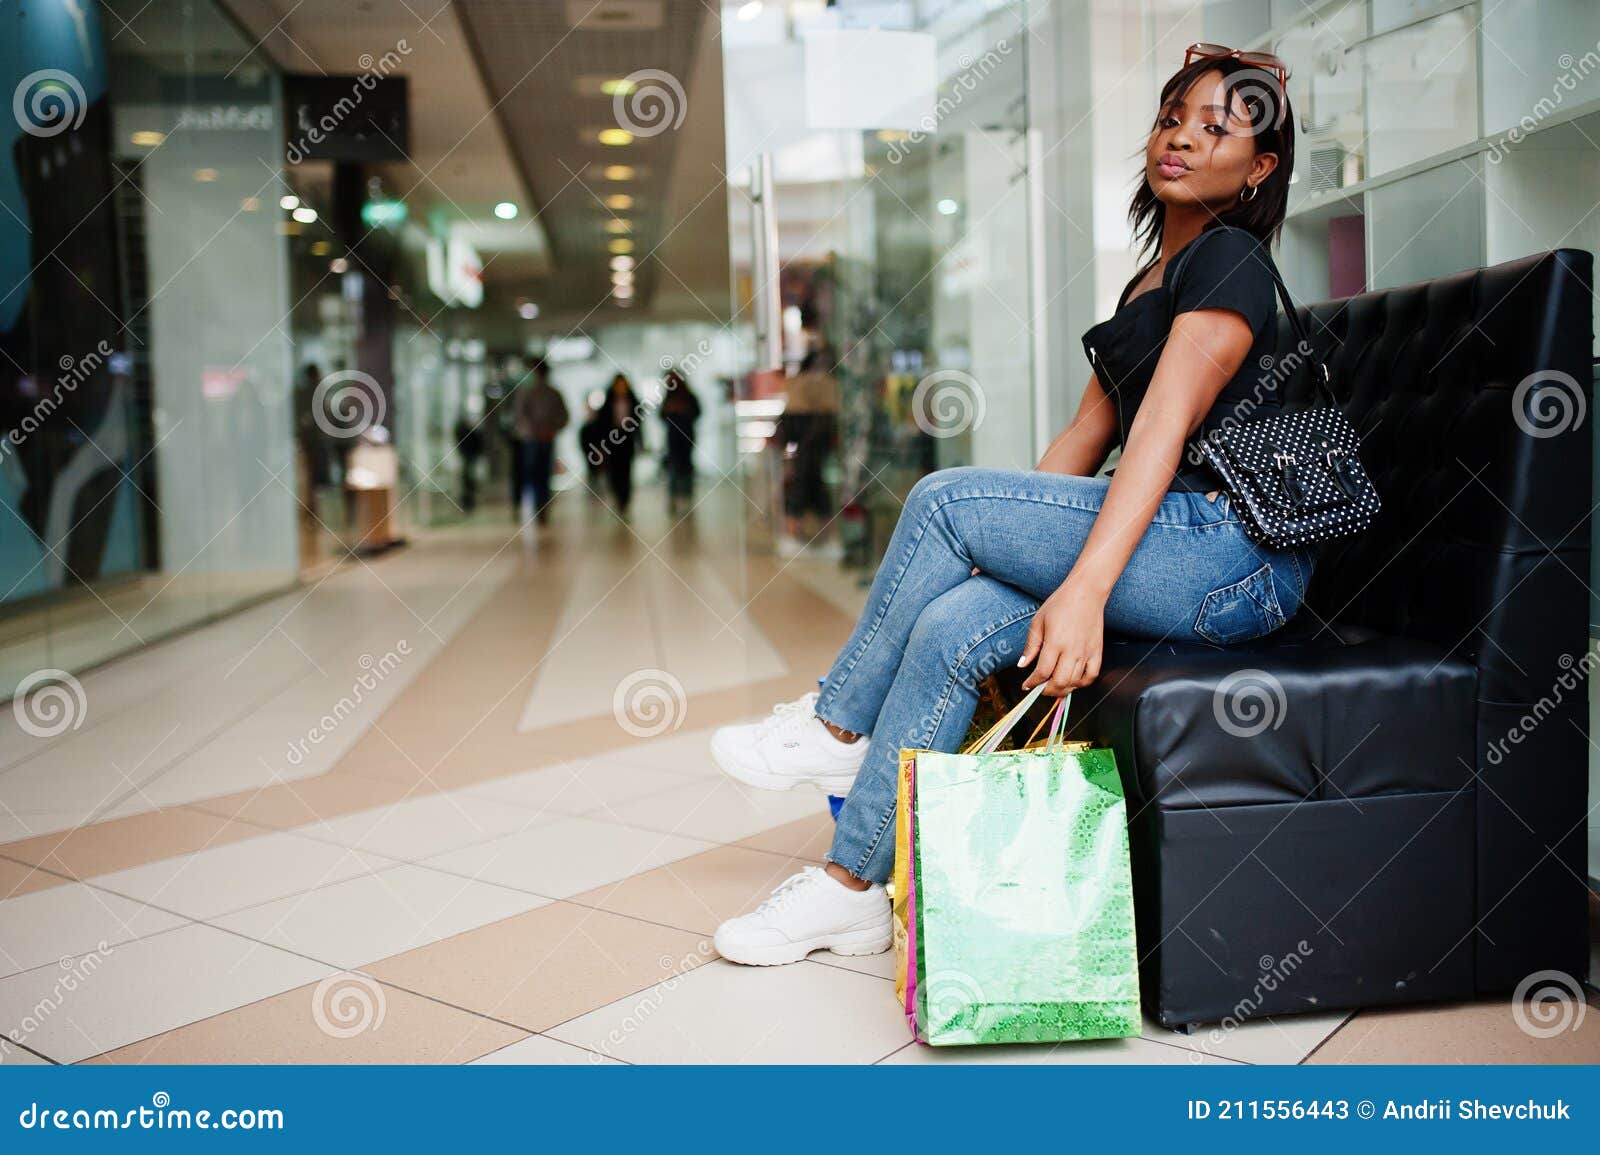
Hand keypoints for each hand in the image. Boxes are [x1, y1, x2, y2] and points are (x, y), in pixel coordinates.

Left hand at [1018, 581, 1105, 695]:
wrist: (1086, 593)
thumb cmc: (1060, 604)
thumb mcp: (1038, 622)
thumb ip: (1031, 646)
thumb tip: (1022, 665)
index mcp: (1055, 642)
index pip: (1043, 672)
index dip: (1032, 683)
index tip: (1027, 685)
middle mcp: (1072, 650)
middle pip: (1060, 682)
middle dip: (1047, 690)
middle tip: (1040, 688)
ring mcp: (1086, 652)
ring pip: (1075, 682)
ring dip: (1062, 689)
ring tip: (1053, 685)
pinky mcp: (1097, 651)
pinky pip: (1091, 676)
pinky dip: (1082, 683)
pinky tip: (1073, 680)